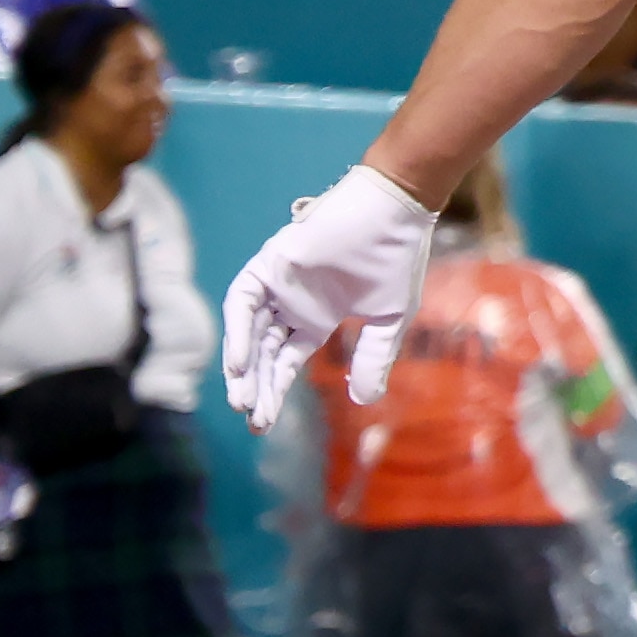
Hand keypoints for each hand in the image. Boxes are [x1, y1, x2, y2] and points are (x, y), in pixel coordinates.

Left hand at [220, 166, 438, 424]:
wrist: (395, 212)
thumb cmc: (397, 259)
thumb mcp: (389, 320)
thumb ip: (373, 358)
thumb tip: (363, 401)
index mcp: (318, 317)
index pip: (286, 361)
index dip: (276, 391)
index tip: (264, 424)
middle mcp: (291, 304)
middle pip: (263, 353)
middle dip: (257, 387)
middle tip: (253, 421)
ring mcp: (278, 284)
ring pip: (249, 331)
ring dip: (243, 366)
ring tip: (242, 400)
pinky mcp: (270, 264)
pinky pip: (243, 302)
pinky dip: (239, 331)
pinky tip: (240, 362)